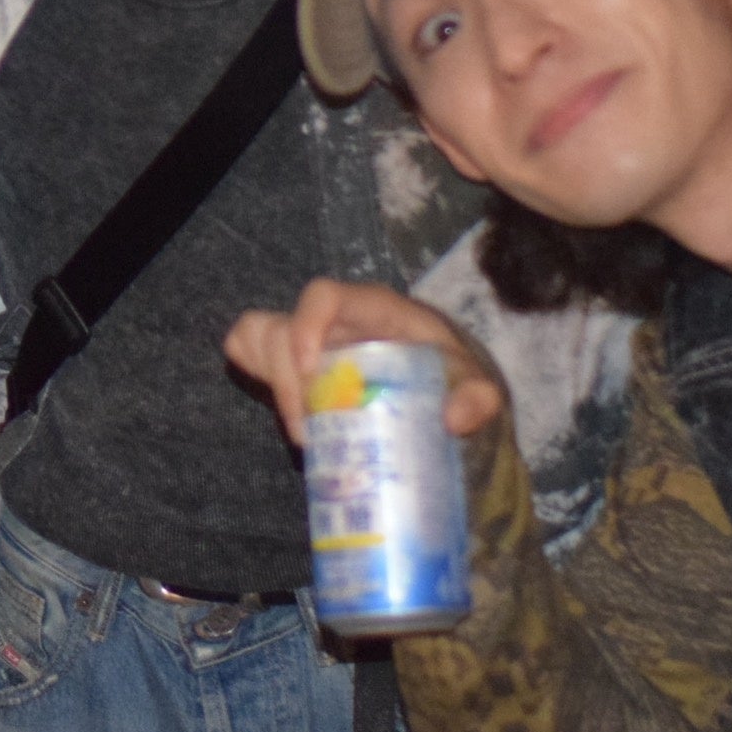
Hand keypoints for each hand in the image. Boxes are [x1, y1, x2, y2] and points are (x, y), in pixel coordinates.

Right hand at [224, 278, 506, 449]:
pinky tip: (286, 410)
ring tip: (306, 435)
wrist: (442, 378)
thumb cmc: (453, 371)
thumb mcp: (475, 380)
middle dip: (286, 382)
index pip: (323, 295)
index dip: (305, 326)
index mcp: (371, 308)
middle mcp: (333, 320)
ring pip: (260, 340)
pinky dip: (255, 372)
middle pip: (282, 330)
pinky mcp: (298, 361)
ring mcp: (310, 339)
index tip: (311, 371)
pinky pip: (253, 352)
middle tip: (310, 433)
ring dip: (273, 386)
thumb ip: (478, 396)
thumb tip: (452, 420)